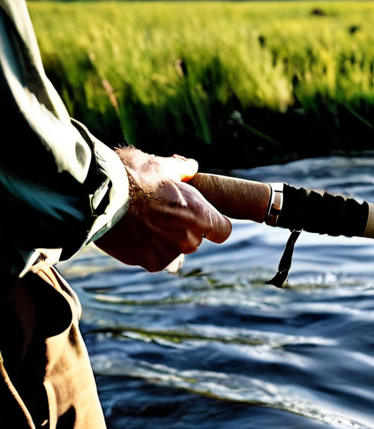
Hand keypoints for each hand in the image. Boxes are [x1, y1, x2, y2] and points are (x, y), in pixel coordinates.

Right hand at [95, 148, 231, 271]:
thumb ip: (181, 170)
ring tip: (144, 222)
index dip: (214, 225)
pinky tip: (133, 234)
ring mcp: (170, 253)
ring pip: (175, 250)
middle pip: (195, 239)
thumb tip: (191, 166)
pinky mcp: (150, 263)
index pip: (222, 230)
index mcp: (199, 215)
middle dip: (183, 229)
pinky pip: (156, 259)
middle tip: (161, 213)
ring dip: (165, 241)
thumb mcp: (160, 165)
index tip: (201, 219)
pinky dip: (148, 250)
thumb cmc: (131, 176)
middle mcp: (190, 239)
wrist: (96, 195)